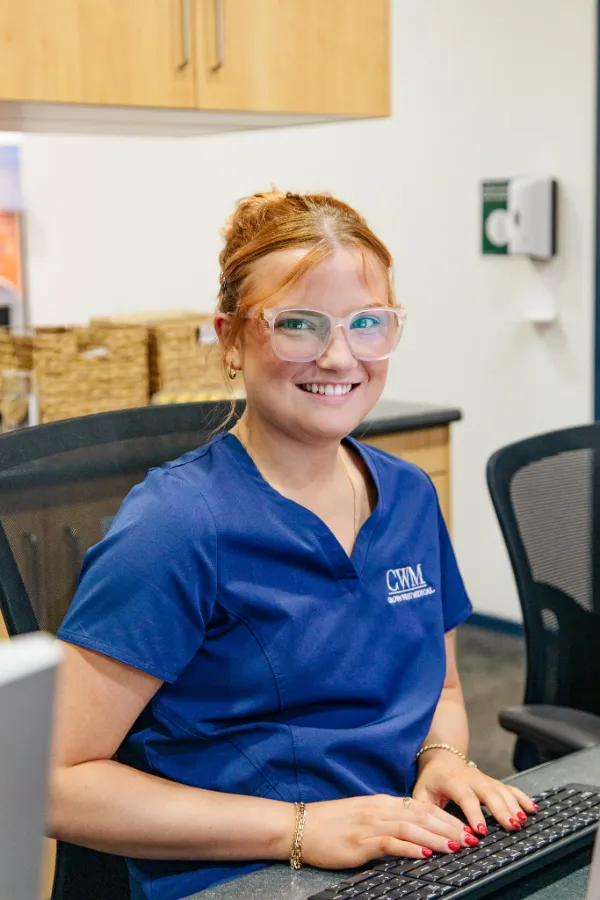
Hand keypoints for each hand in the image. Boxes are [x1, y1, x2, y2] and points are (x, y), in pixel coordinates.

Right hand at [299, 793, 480, 869]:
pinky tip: (425, 854)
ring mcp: (370, 824)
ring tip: (456, 846)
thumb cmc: (330, 824)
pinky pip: (390, 843)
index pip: (420, 807)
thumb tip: (412, 833)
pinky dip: (410, 848)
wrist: (299, 825)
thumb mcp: (362, 817)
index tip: (463, 827)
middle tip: (470, 838)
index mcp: (381, 802)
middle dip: (449, 827)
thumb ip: (386, 821)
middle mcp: (379, 809)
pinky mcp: (360, 841)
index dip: (444, 817)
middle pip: (422, 815)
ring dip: (436, 838)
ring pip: (411, 828)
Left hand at [412, 752, 538, 835]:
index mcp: (452, 781)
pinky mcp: (494, 782)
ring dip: (514, 805)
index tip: (481, 831)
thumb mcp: (421, 794)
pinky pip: (511, 789)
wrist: (442, 760)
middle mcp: (471, 778)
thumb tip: (433, 832)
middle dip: (500, 810)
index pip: (465, 797)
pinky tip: (533, 809)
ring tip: (522, 821)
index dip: (474, 814)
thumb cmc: (431, 782)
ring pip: (502, 790)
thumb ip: (425, 810)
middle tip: (511, 826)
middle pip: (489, 792)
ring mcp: (485, 779)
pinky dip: (522, 798)